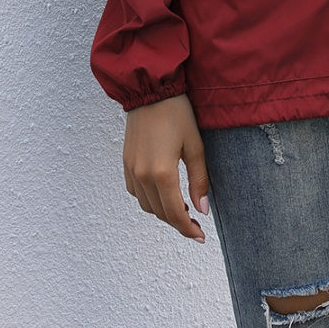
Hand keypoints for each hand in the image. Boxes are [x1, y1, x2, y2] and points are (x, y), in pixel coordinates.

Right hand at [123, 93, 209, 242]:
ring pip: (146, 205)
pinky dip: (149, 199)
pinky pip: (136, 192)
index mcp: (162, 173)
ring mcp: (131, 170)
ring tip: (182, 209)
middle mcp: (143, 175)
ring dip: (163, 212)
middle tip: (195, 224)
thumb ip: (199, 179)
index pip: (175, 213)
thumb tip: (202, 210)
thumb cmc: (177, 113)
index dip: (188, 229)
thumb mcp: (195, 145)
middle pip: (160, 213)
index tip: (200, 236)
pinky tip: (163, 193)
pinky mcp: (126, 162)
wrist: (151, 90)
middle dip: (178, 223)